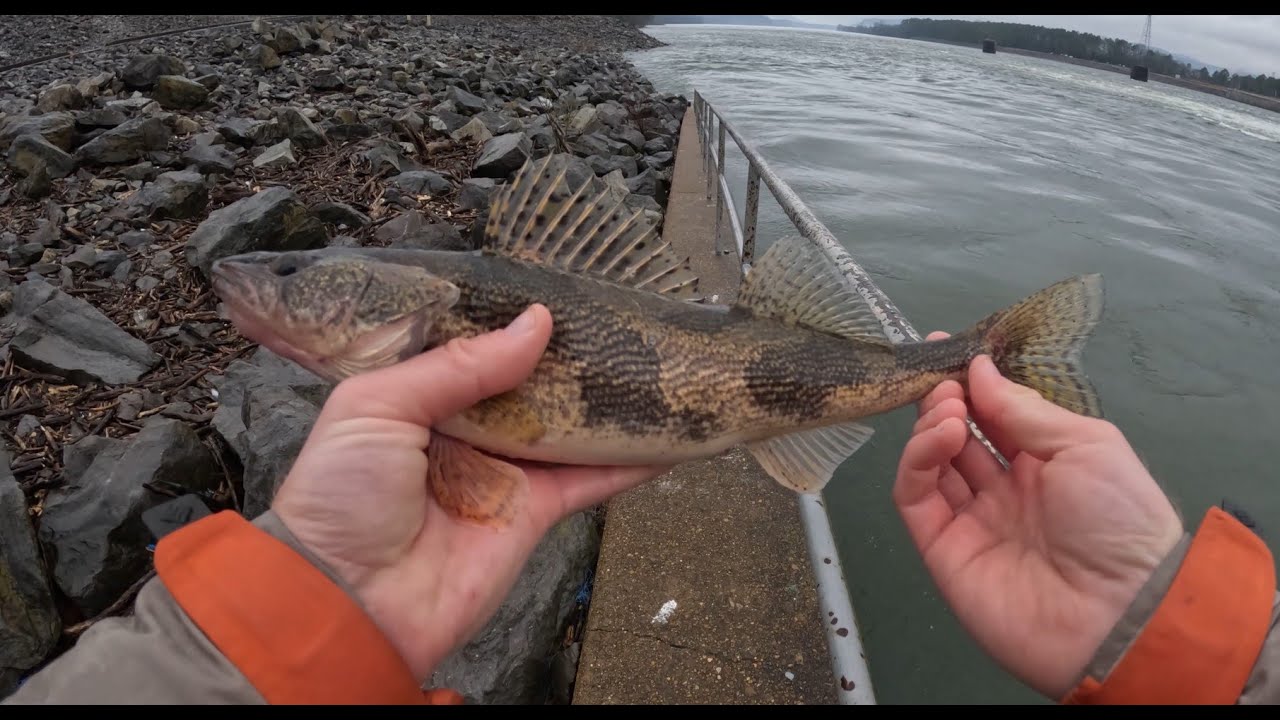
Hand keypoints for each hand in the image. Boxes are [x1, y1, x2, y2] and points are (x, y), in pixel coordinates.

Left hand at [269, 304, 668, 679]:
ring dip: (608, 402)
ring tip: (655, 363)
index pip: (473, 347)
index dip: (509, 319)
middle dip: (568, 354)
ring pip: (568, 426)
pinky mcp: (534, 512)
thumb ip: (457, 365)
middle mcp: (464, 429)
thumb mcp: (376, 406)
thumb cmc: (340, 496)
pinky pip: (590, 479)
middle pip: (529, 383)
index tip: (556, 284)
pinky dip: (630, 461)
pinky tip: (669, 436)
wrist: (351, 603)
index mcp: (416, 397)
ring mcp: (502, 470)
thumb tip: (538, 324)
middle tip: (619, 314)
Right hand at [893, 332, 1183, 698]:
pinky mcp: (941, 548)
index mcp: (1047, 467)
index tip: (948, 348)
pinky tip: (942, 433)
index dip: (972, 384)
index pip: (996, 417)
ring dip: (932, 425)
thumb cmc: (1119, 519)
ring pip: (931, 463)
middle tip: (942, 376)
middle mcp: (1006, 492)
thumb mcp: (1086, 444)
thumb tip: (978, 368)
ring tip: (948, 407)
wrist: (1119, 613)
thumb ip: (1023, 408)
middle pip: (958, 437)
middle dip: (945, 400)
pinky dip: (918, 460)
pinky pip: (916, 497)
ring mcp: (971, 521)